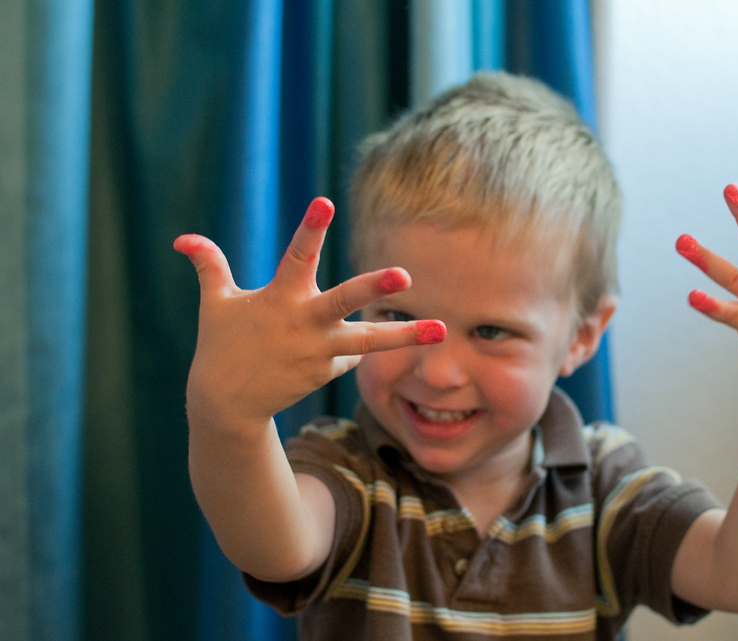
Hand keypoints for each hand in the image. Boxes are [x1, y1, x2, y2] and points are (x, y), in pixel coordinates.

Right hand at [174, 197, 445, 425]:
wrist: (227, 406)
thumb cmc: (222, 345)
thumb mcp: (217, 304)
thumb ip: (209, 267)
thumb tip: (182, 239)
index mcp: (278, 297)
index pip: (296, 255)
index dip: (311, 228)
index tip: (325, 202)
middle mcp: (303, 323)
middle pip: (343, 301)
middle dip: (373, 288)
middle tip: (404, 275)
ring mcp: (319, 350)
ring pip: (369, 341)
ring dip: (405, 335)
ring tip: (443, 329)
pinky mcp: (328, 371)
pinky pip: (350, 353)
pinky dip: (344, 349)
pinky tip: (319, 353)